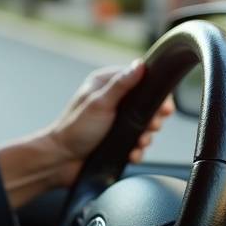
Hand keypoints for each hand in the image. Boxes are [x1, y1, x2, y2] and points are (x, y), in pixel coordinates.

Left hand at [45, 60, 174, 186]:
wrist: (61, 159)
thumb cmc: (75, 128)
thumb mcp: (100, 103)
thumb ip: (121, 85)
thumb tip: (139, 65)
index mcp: (105, 84)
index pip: (139, 79)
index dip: (155, 92)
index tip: (164, 106)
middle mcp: (111, 100)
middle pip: (146, 104)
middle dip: (152, 118)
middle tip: (152, 126)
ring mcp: (115, 121)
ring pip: (144, 126)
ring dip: (145, 137)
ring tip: (139, 142)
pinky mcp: (117, 139)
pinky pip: (136, 143)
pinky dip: (137, 150)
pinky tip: (131, 154)